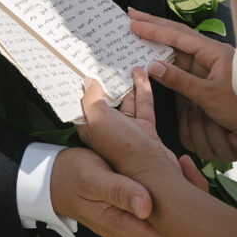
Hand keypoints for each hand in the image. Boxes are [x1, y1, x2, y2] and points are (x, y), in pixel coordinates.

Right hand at [50, 137, 184, 236]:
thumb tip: (146, 207)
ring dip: (186, 196)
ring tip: (184, 166)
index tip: (195, 194)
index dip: (191, 226)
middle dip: (194, 207)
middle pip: (180, 236)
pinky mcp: (141, 217)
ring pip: (176, 222)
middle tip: (190, 170)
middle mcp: (137, 235)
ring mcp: (140, 227)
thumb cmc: (73, 177)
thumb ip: (119, 192)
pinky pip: (168, 212)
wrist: (56, 181)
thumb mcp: (93, 179)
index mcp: (127, 229)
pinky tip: (176, 169)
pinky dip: (177, 192)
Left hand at [78, 67, 208, 203]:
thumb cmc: (125, 150)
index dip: (83, 90)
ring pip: (127, 104)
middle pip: (106, 103)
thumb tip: (88, 83)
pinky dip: (143, 91)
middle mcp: (109, 132)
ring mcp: (129, 133)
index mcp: (93, 130)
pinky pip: (144, 106)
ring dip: (127, 86)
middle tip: (106, 65)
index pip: (84, 106)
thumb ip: (92, 101)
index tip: (82, 71)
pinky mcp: (146, 133)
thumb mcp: (100, 121)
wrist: (155, 172)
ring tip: (128, 66)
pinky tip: (143, 76)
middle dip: (106, 85)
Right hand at [128, 9, 236, 164]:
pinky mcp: (207, 76)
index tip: (134, 23)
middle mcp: (211, 54)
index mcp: (213, 52)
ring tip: (138, 31)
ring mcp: (209, 65)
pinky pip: (183, 63)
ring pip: (178, 49)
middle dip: (154, 25)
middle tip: (131, 16)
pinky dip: (166, 58)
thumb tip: (153, 66)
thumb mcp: (209, 96)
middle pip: (177, 35)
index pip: (178, 36)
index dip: (154, 30)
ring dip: (158, 41)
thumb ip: (180, 81)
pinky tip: (154, 55)